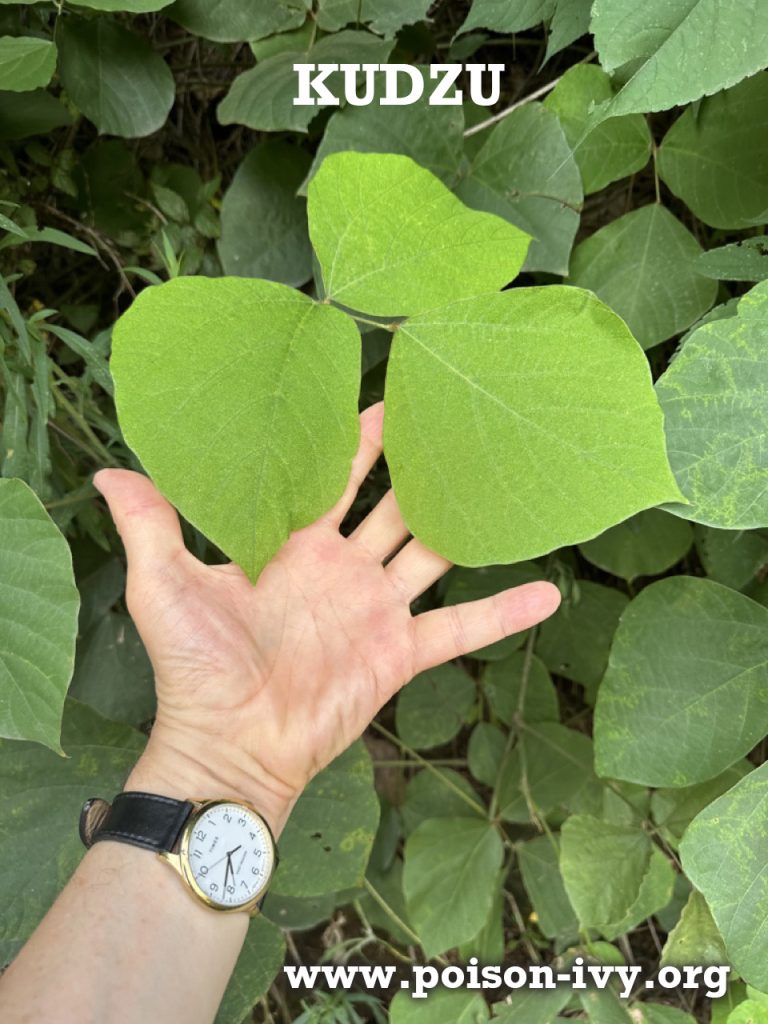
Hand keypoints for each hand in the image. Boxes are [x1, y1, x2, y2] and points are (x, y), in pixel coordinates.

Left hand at [94, 403, 559, 834]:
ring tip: (508, 482)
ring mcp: (375, 607)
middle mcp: (341, 567)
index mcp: (293, 543)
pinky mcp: (400, 652)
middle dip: (418, 462)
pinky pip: (461, 627)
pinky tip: (550, 592)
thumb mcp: (165, 588)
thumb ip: (150, 524)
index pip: (332, 475)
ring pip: (431, 551)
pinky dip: (504, 611)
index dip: (356, 435)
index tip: (385, 391)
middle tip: (453, 418)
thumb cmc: (196, 668)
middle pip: (390, 502)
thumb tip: (106, 470)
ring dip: (465, 521)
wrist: (233, 747)